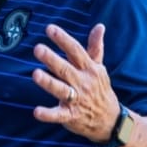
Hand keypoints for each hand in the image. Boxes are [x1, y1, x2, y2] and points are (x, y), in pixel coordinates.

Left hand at [32, 23, 120, 142]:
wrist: (110, 120)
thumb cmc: (100, 89)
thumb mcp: (99, 68)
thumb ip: (95, 47)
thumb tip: (99, 26)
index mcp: (89, 69)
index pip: (75, 51)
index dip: (63, 39)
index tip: (50, 28)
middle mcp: (83, 82)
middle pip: (65, 69)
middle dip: (52, 59)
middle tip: (38, 48)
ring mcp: (77, 100)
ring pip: (61, 89)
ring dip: (48, 82)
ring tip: (35, 74)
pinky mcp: (71, 116)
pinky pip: (59, 115)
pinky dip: (48, 114)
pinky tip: (37, 111)